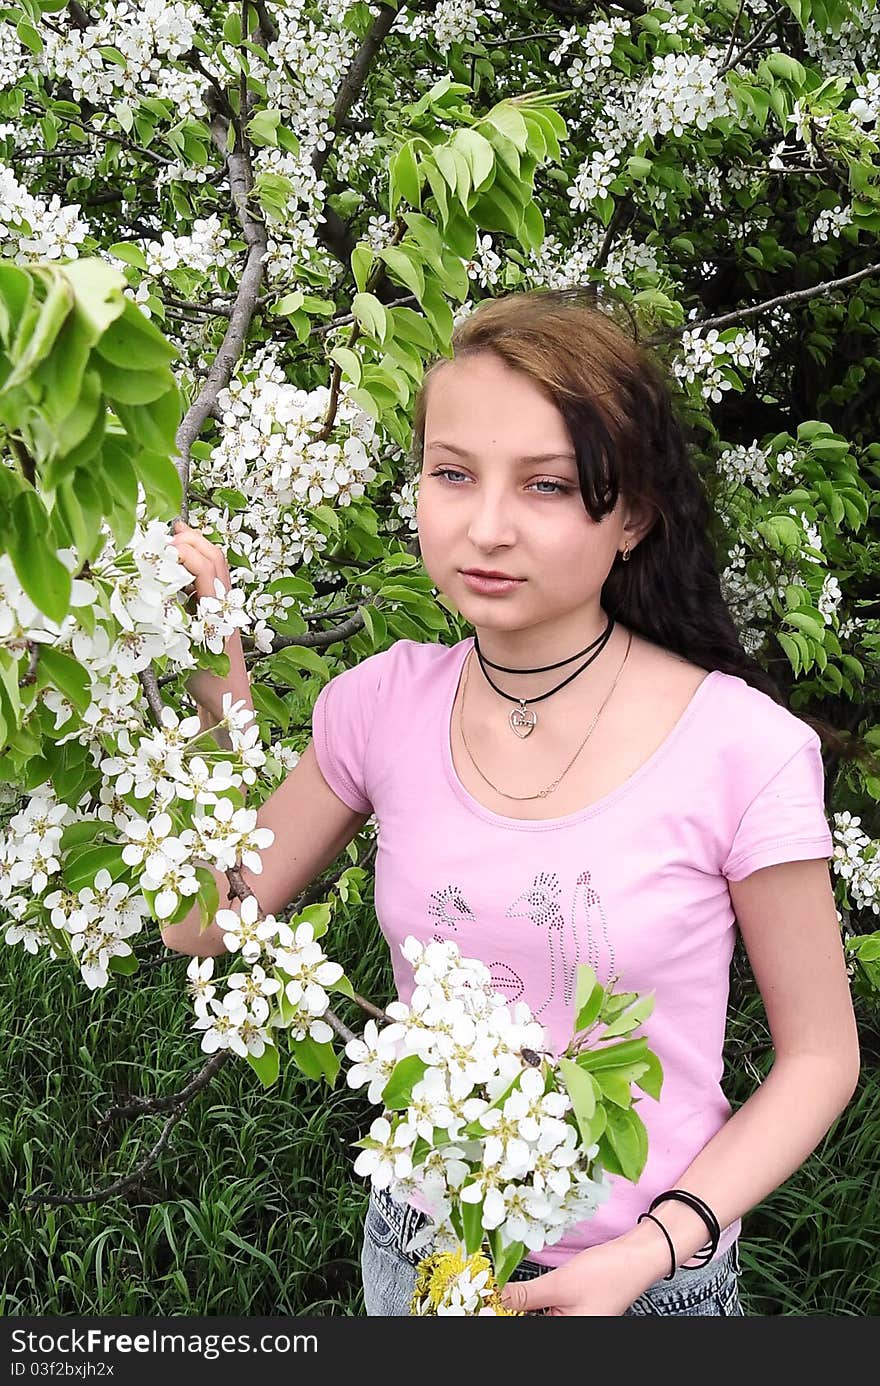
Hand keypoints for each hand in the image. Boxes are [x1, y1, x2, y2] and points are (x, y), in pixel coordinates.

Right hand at [169, 519, 252, 721]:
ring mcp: (225, 608)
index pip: (204, 568)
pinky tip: (179, 565)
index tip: (158, 545)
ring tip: (176, 536)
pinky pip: (211, 580)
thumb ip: (173, 625)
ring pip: (217, 566)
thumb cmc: (208, 685)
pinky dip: (197, 564)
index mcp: (218, 610)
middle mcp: (224, 604)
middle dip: (193, 539)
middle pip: (215, 558)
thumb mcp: (186, 653)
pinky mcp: (220, 615)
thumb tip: (154, 591)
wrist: (229, 704)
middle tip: (168, 531)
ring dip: (198, 547)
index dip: (184, 551)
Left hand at [499, 1238, 650, 1316]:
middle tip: (489, 1294)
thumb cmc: (609, 1273)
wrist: (636, 1257)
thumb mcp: (560, 1284)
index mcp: (570, 1332)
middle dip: (510, 1310)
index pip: (526, 1328)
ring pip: (536, 1316)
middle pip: (529, 1323)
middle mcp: (571, 1329)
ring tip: (498, 1291)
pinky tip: (517, 1292)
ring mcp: (572, 1321)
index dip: (505, 1315)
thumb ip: (526, 1296)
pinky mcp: (571, 1310)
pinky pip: (544, 1310)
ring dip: (518, 1305)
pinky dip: (531, 1301)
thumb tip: (497, 1298)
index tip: (484, 1305)